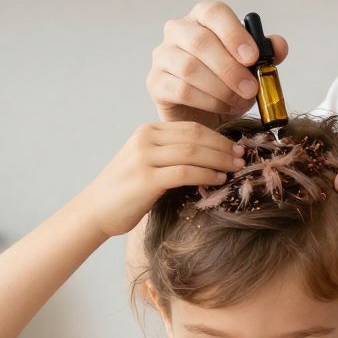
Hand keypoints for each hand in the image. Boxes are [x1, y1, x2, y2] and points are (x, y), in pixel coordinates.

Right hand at [75, 123, 242, 237]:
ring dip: (219, 160)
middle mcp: (145, 139)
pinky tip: (219, 180)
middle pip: (195, 136)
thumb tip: (212, 157)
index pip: (191, 127)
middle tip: (242, 157)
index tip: (236, 147)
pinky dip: (206, 174)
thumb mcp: (148, 163)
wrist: (96, 210)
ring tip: (236, 169)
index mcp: (147, 131)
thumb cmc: (126, 191)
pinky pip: (185, 172)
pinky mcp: (146, 178)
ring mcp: (144, 157)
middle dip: (223, 147)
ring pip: (193, 152)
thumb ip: (172, 155)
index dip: (217, 136)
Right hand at [145, 0, 288, 124]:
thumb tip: (278, 46)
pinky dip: (207, 101)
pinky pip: (181, 90)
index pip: (214, 12)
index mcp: (202, 18)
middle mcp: (177, 31)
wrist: (203, 114)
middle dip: (230, 69)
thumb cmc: (227, 83)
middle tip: (251, 89)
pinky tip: (222, 108)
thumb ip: (266, 54)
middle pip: (200, 41)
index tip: (252, 58)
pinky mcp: (155, 82)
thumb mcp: (251, 68)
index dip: (234, 34)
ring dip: (221, 88)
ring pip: (190, 68)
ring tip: (240, 102)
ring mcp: (162, 56)